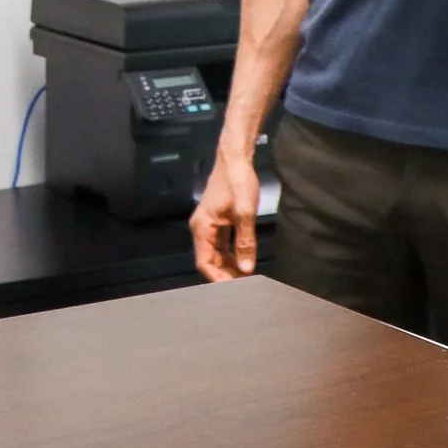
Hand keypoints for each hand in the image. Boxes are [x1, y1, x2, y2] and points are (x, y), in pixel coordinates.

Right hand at [190, 149, 262, 280]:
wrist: (235, 158)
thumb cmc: (237, 181)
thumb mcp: (244, 212)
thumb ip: (245, 241)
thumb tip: (246, 268)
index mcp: (202, 227)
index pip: (204, 262)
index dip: (217, 278)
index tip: (233, 289)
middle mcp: (201, 228)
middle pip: (210, 260)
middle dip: (225, 274)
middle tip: (244, 286)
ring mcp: (209, 225)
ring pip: (216, 253)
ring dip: (229, 265)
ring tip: (246, 277)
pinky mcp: (218, 221)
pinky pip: (222, 244)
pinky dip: (231, 254)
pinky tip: (244, 260)